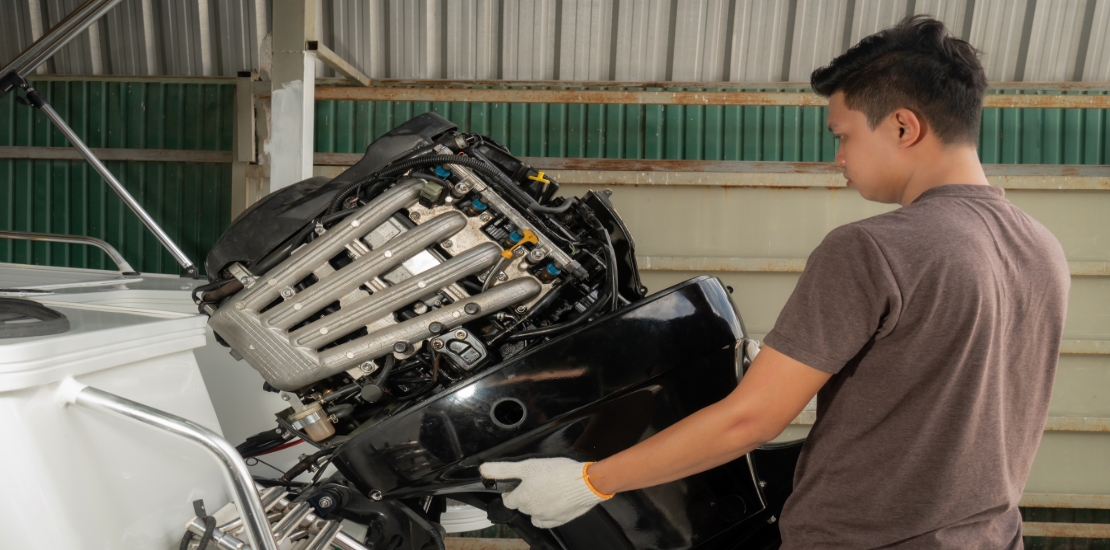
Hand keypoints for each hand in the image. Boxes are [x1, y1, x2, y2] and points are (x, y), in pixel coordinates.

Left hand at [480, 458, 611, 527]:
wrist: (584, 483)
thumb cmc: (558, 472)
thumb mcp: (527, 466)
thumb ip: (503, 469)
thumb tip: (483, 470)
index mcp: (522, 498)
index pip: (508, 500)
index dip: (510, 491)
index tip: (516, 485)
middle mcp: (531, 510)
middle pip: (521, 506)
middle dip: (524, 496)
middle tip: (533, 484)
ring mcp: (545, 517)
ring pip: (533, 514)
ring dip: (535, 505)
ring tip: (544, 492)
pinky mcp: (559, 520)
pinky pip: (547, 521)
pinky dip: (546, 514)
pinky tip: (552, 504)